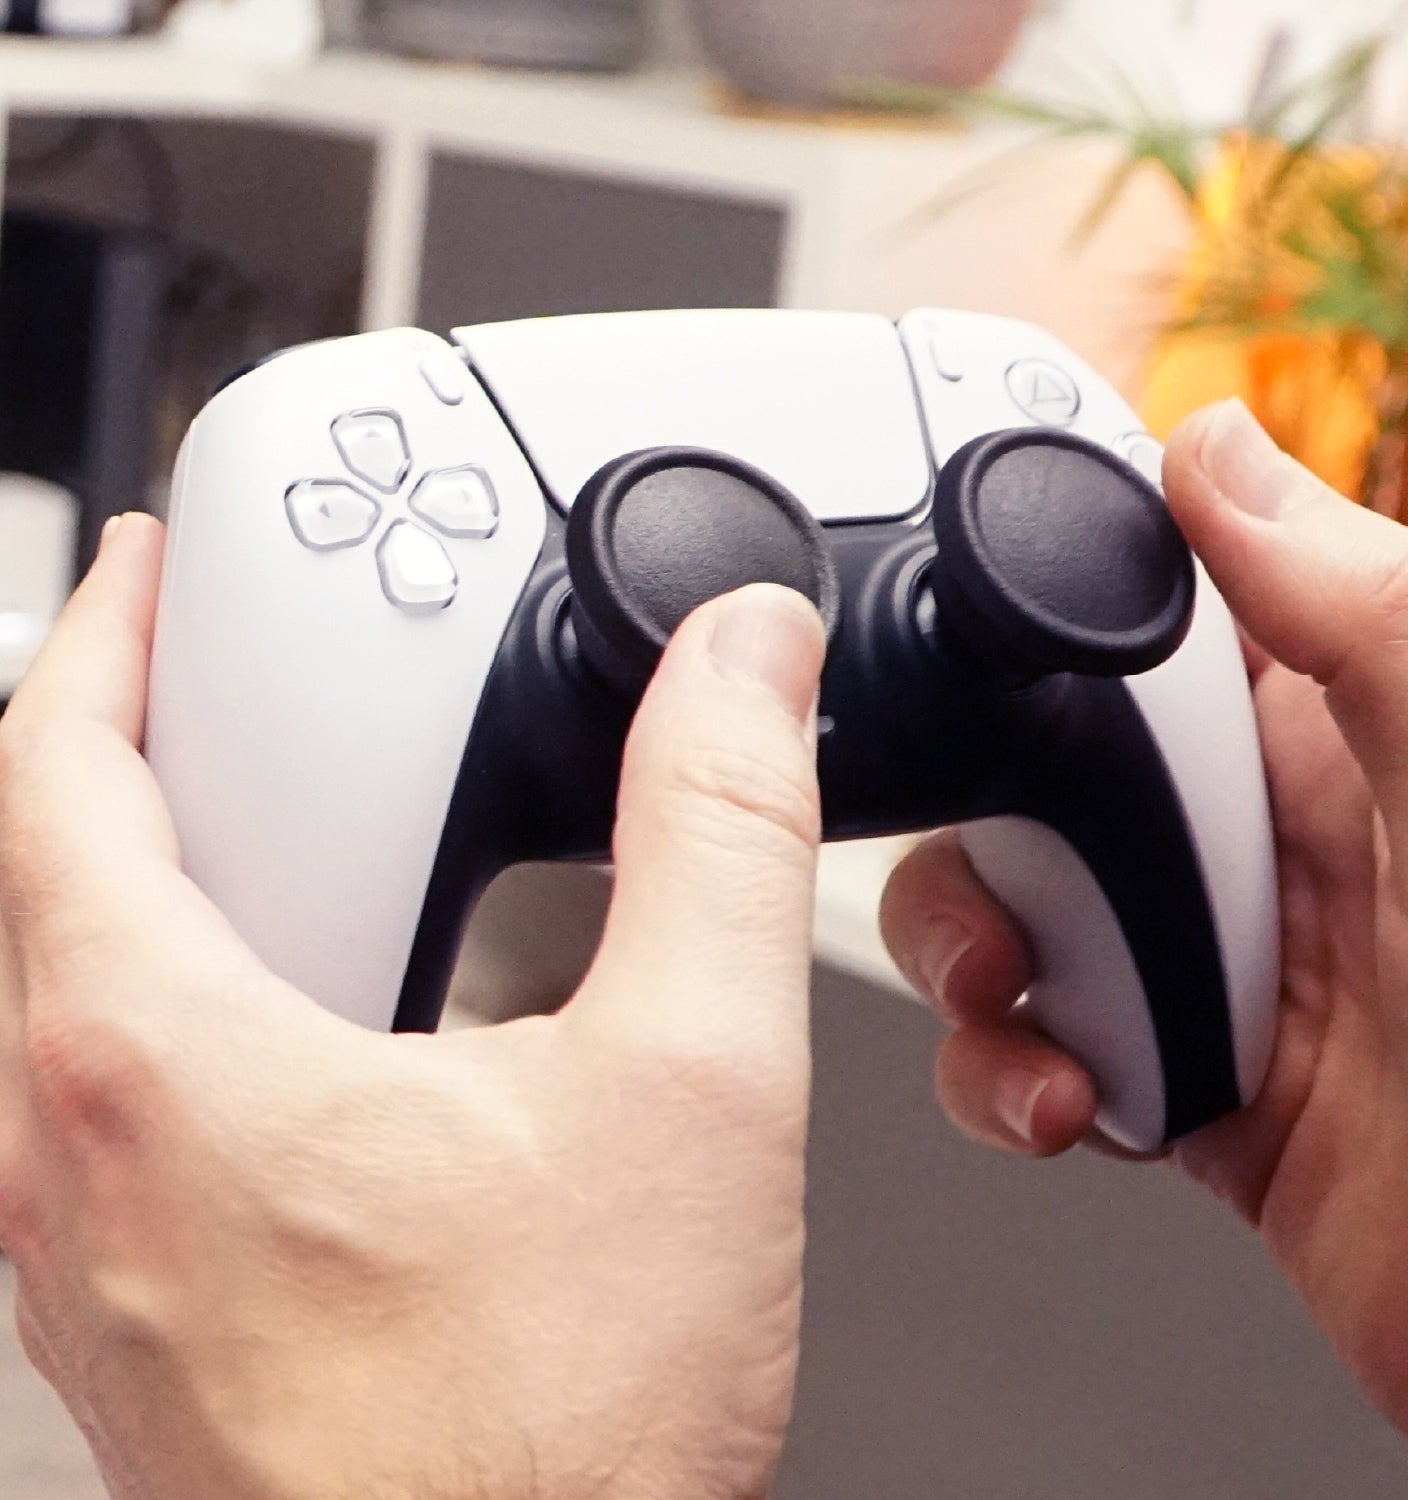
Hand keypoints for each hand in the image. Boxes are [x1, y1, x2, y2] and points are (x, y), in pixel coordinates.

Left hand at [0, 516, 826, 1499]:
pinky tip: (293, 1009)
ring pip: (57, 992)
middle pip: (34, 875)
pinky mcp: (154, 1311)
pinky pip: (104, 1098)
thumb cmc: (551, 1452)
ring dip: (132, 867)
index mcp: (155, 1059)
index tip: (141, 565)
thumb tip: (745, 666)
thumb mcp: (685, 1087)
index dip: (98, 635)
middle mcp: (76, 1156)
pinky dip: (166, 990)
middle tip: (194, 660)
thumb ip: (722, 836)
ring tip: (248, 801)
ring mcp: (96, 1249)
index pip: (49, 773)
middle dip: (112, 736)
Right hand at [881, 400, 1407, 1497]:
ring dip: (979, 962)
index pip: (1156, 610)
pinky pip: (1031, 1035)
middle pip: (1044, 764)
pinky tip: (1071, 1104)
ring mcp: (1210, 958)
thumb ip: (1373, 639)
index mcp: (1338, 737)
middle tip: (1014, 897)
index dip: (1045, 591)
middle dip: (988, 828)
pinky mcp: (1170, 1070)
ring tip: (1031, 1018)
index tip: (953, 612)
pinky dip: (1010, 1070)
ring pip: (1015, 904)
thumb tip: (1223, 455)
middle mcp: (1263, 837)